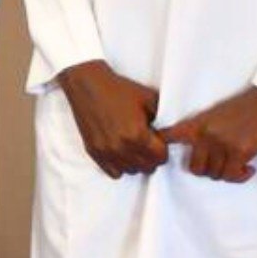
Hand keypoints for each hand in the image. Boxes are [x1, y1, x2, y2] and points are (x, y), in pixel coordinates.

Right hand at [57, 60, 166, 177]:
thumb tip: (169, 133)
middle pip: (148, 167)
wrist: (87, 84)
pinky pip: (114, 173)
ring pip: (132, 171)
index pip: (161, 157)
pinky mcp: (94, 152)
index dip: (163, 148)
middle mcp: (121, 147)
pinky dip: (120, 166)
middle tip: (147, 143)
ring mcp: (106, 151)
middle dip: (151, 157)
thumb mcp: (148, 98)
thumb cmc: (117, 89)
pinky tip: (120, 152)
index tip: (158, 140)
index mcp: (137, 135)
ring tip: (133, 146)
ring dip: (136, 162)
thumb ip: (162, 119)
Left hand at [157, 86, 256, 182]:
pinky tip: (249, 168)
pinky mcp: (239, 151)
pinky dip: (240, 176)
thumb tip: (198, 150)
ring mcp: (220, 143)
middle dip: (210, 170)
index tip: (168, 156)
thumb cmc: (249, 105)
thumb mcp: (216, 114)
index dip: (162, 149)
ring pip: (214, 174)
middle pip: (195, 168)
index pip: (167, 137)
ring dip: (228, 173)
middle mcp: (204, 133)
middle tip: (224, 164)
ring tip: (239, 164)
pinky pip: (231, 175)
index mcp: (196, 123)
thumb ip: (204, 130)